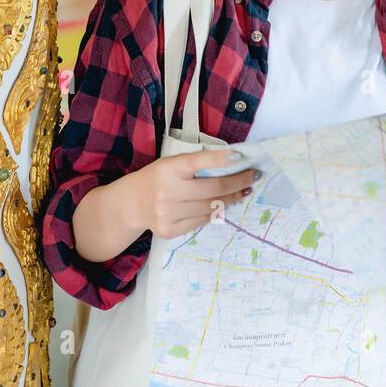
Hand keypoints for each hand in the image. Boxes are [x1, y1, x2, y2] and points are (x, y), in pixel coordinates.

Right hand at [124, 149, 256, 238]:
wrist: (133, 203)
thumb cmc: (159, 178)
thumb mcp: (172, 164)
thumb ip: (196, 163)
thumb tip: (232, 162)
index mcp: (168, 169)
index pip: (199, 162)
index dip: (220, 159)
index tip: (240, 157)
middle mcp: (167, 191)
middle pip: (214, 188)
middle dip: (238, 182)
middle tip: (252, 177)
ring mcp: (168, 213)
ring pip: (211, 207)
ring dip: (232, 198)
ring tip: (243, 191)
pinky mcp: (170, 230)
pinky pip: (202, 221)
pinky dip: (215, 212)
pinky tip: (223, 204)